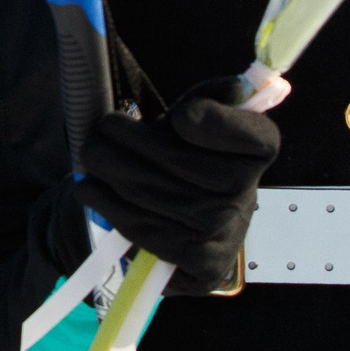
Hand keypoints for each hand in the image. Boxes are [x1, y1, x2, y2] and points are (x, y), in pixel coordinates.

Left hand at [75, 79, 279, 294]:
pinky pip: (139, 226)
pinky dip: (105, 203)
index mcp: (260, 148)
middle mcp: (245, 192)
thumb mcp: (206, 121)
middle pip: (172, 158)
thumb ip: (211, 97)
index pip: (240, 132)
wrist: (208, 222)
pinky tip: (90, 188)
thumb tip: (232, 87)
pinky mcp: (200, 263)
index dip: (209, 120)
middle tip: (101, 129)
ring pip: (146, 191)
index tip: (181, 115)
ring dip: (106, 168)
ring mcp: (222, 231)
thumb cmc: (199, 159)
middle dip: (125, 138)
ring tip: (89, 154)